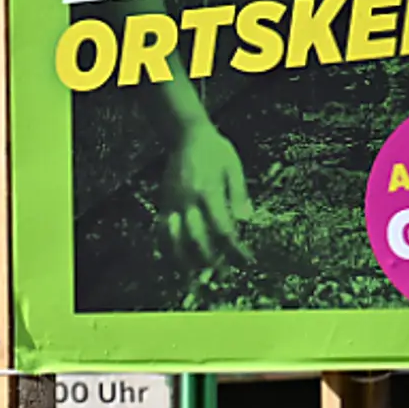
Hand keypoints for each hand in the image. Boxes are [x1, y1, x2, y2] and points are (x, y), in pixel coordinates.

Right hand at [162, 120, 253, 269]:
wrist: (184, 134)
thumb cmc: (215, 150)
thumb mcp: (234, 167)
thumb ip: (239, 193)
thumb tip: (247, 221)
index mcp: (208, 192)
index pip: (223, 230)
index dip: (235, 250)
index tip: (247, 261)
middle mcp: (188, 200)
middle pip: (197, 240)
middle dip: (212, 260)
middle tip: (225, 273)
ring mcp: (172, 202)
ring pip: (173, 238)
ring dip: (185, 259)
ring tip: (196, 273)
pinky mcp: (164, 202)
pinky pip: (161, 229)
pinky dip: (166, 247)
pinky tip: (175, 258)